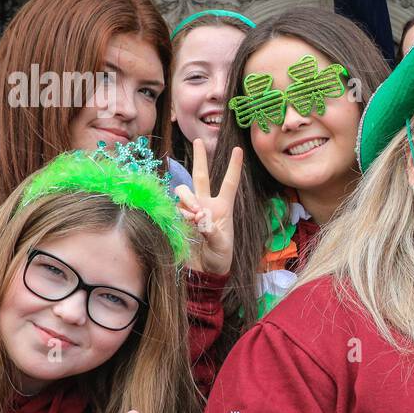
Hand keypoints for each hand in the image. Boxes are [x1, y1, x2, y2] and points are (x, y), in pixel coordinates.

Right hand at [176, 140, 242, 275]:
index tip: (238, 149)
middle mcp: (207, 205)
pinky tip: (185, 223)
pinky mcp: (179, 219)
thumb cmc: (219, 258)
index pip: (229, 183)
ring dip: (186, 198)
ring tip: (194, 214)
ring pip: (184, 191)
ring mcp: (192, 211)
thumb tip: (200, 216)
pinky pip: (175, 208)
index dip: (233, 167)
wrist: (205, 271)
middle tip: (198, 140)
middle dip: (200, 158)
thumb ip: (211, 230)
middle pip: (201, 176)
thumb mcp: (221, 245)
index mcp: (223, 208)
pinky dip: (179, 212)